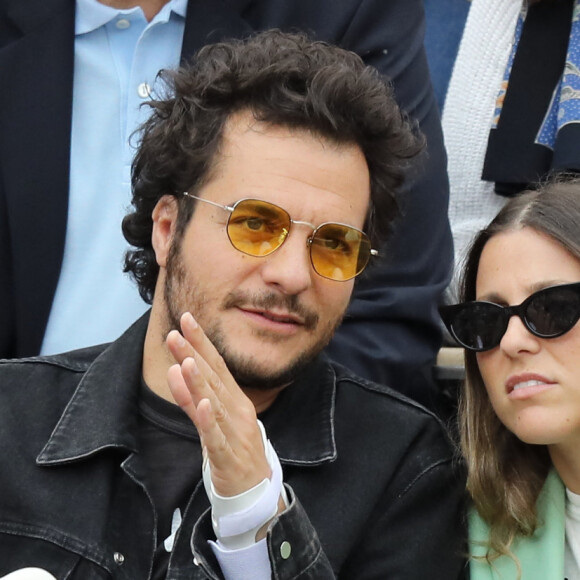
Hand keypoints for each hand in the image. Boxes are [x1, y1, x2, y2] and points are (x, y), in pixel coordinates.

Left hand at [166, 312, 271, 497]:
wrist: (256, 490)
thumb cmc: (235, 449)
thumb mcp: (218, 417)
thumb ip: (196, 395)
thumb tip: (177, 368)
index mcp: (235, 399)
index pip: (217, 364)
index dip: (201, 341)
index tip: (186, 319)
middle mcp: (237, 410)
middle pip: (213, 379)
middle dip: (194, 354)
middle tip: (175, 333)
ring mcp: (235, 432)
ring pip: (214, 403)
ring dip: (200, 382)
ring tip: (186, 361)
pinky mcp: (228, 456)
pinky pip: (216, 437)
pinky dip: (209, 420)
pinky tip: (203, 404)